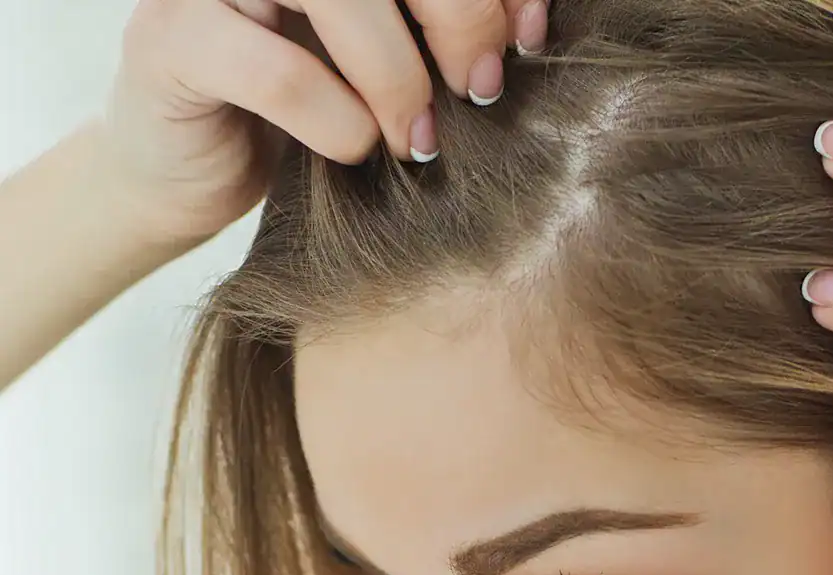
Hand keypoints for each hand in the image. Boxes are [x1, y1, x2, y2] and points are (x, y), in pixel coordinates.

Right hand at [99, 0, 538, 245]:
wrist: (198, 170)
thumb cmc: (309, 115)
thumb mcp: (387, 65)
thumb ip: (438, 32)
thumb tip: (526, 31)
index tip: (529, 39)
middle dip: (457, 12)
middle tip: (479, 89)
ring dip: (395, 71)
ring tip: (418, 137)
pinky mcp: (173, 41)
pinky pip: (276, 71)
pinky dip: (334, 120)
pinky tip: (353, 152)